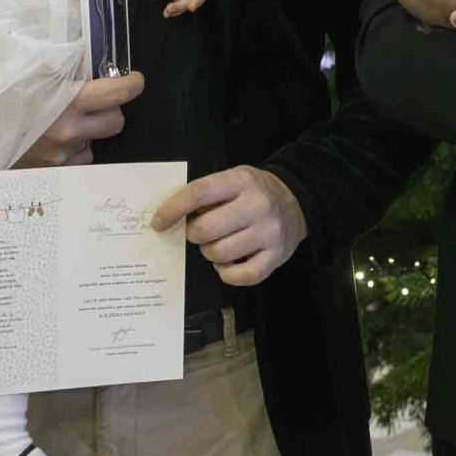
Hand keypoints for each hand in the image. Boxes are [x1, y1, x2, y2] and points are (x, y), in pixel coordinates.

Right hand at [12, 72, 143, 168]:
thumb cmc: (1, 98)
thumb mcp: (31, 74)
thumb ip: (63, 67)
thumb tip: (91, 58)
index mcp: (68, 101)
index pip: (120, 93)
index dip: (132, 84)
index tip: (134, 81)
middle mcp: (70, 131)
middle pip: (117, 121)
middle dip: (111, 111)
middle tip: (95, 104)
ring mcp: (63, 157)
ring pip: (95, 142)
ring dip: (87, 133)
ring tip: (58, 124)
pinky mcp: (55, 174)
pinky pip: (78, 161)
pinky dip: (72, 152)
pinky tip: (49, 143)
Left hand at [151, 167, 305, 286]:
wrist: (297, 202)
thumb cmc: (254, 192)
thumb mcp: (233, 179)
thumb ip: (207, 194)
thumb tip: (171, 217)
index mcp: (241, 181)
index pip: (198, 193)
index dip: (172, 209)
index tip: (158, 222)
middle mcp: (258, 205)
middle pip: (205, 229)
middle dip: (193, 234)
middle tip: (199, 232)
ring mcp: (269, 232)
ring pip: (219, 254)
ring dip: (210, 252)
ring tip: (218, 244)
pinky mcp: (276, 256)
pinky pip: (240, 276)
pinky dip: (226, 273)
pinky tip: (227, 264)